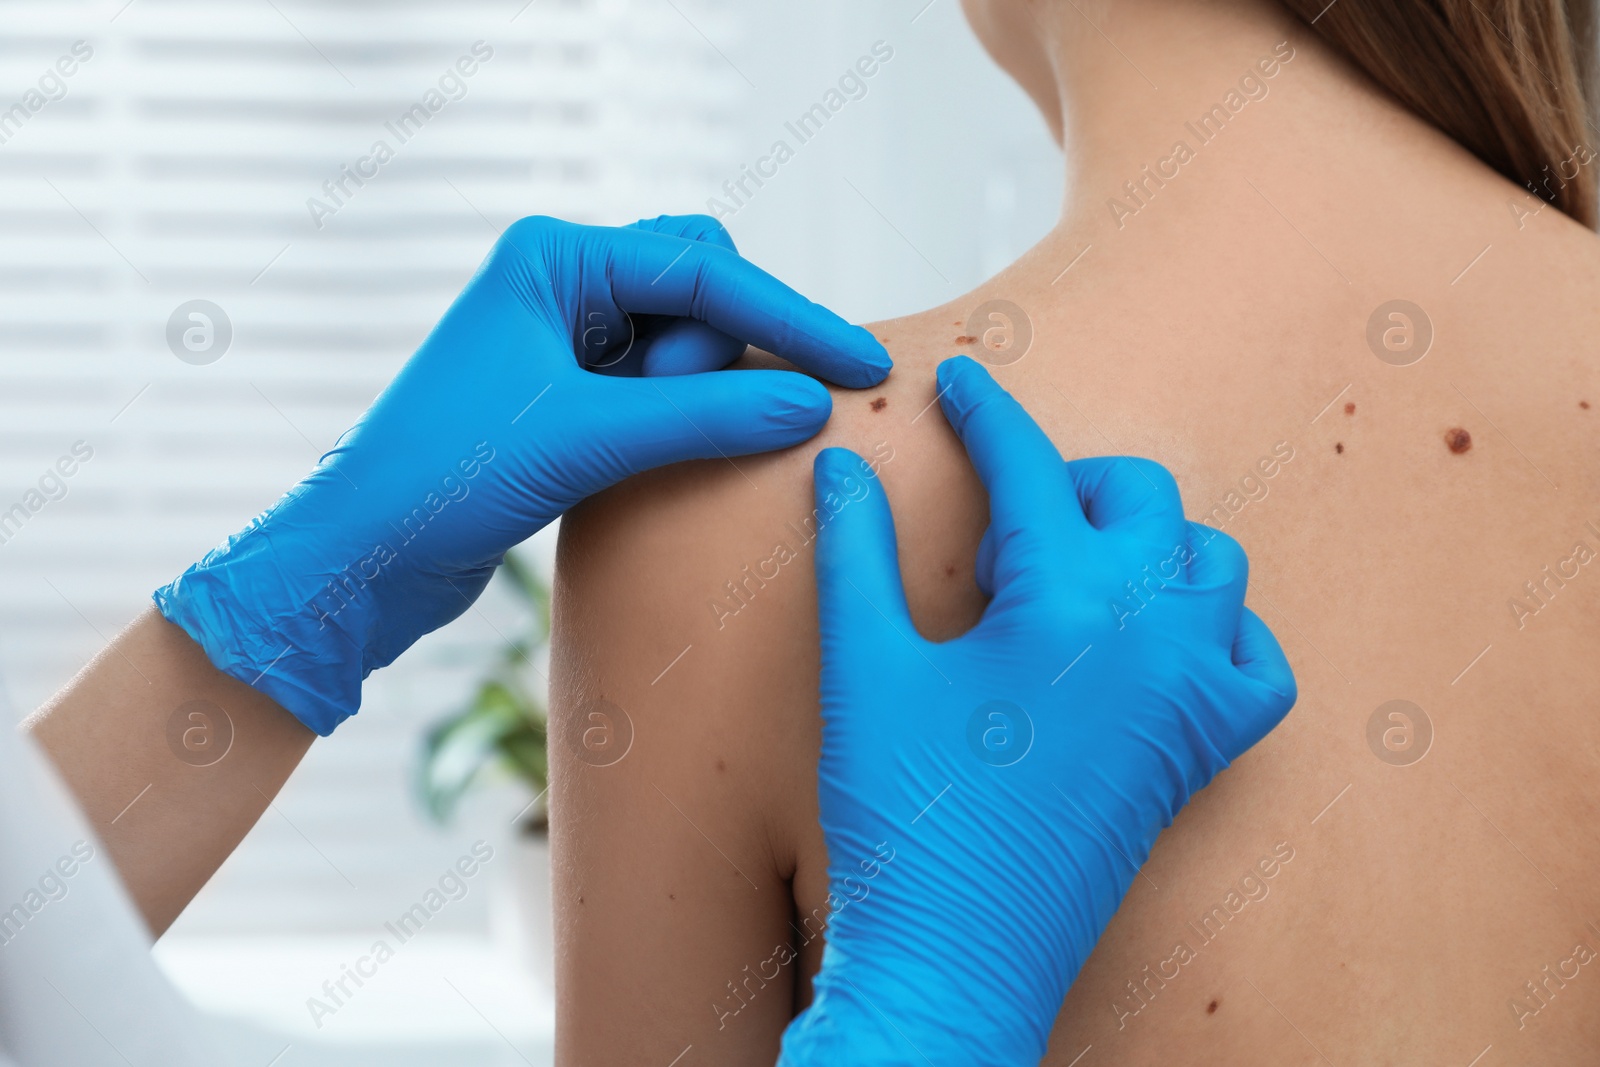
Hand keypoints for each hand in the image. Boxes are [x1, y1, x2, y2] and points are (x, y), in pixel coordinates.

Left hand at [154, 214, 889, 734]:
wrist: (361, 559)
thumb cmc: (443, 480)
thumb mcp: (585, 440)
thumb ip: (704, 417)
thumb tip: (811, 405)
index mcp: (552, 257)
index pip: (703, 270)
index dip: (790, 318)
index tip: (860, 363)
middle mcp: (560, 283)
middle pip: (701, 284)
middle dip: (730, 345)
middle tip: (710, 413)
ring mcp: (566, 340)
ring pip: (685, 338)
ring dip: (705, 386)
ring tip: (666, 441)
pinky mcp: (571, 396)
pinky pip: (661, 386)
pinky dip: (688, 415)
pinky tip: (687, 450)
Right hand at [779, 357, 1295, 1065]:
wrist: (958, 952)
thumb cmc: (903, 815)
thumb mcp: (863, 669)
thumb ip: (855, 554)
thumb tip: (838, 469)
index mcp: (1060, 601)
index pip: (1026, 467)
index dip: (986, 413)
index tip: (962, 383)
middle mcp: (1147, 633)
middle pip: (1139, 495)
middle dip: (1072, 479)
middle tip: (1006, 506)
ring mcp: (1189, 693)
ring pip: (1212, 562)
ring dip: (1150, 541)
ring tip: (1076, 566)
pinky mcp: (1202, 752)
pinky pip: (1258, 661)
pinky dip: (1224, 631)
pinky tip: (1158, 640)